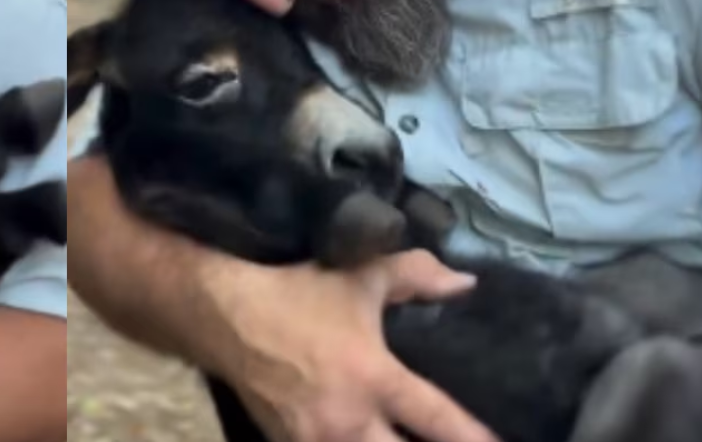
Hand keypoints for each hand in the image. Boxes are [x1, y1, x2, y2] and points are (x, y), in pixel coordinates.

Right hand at [206, 249, 500, 441]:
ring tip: (397, 438)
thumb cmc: (297, 295)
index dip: (477, 441)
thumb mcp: (359, 278)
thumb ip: (417, 276)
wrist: (224, 317)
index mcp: (376, 379)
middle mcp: (351, 422)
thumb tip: (466, 283)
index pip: (440, 422)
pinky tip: (360, 439)